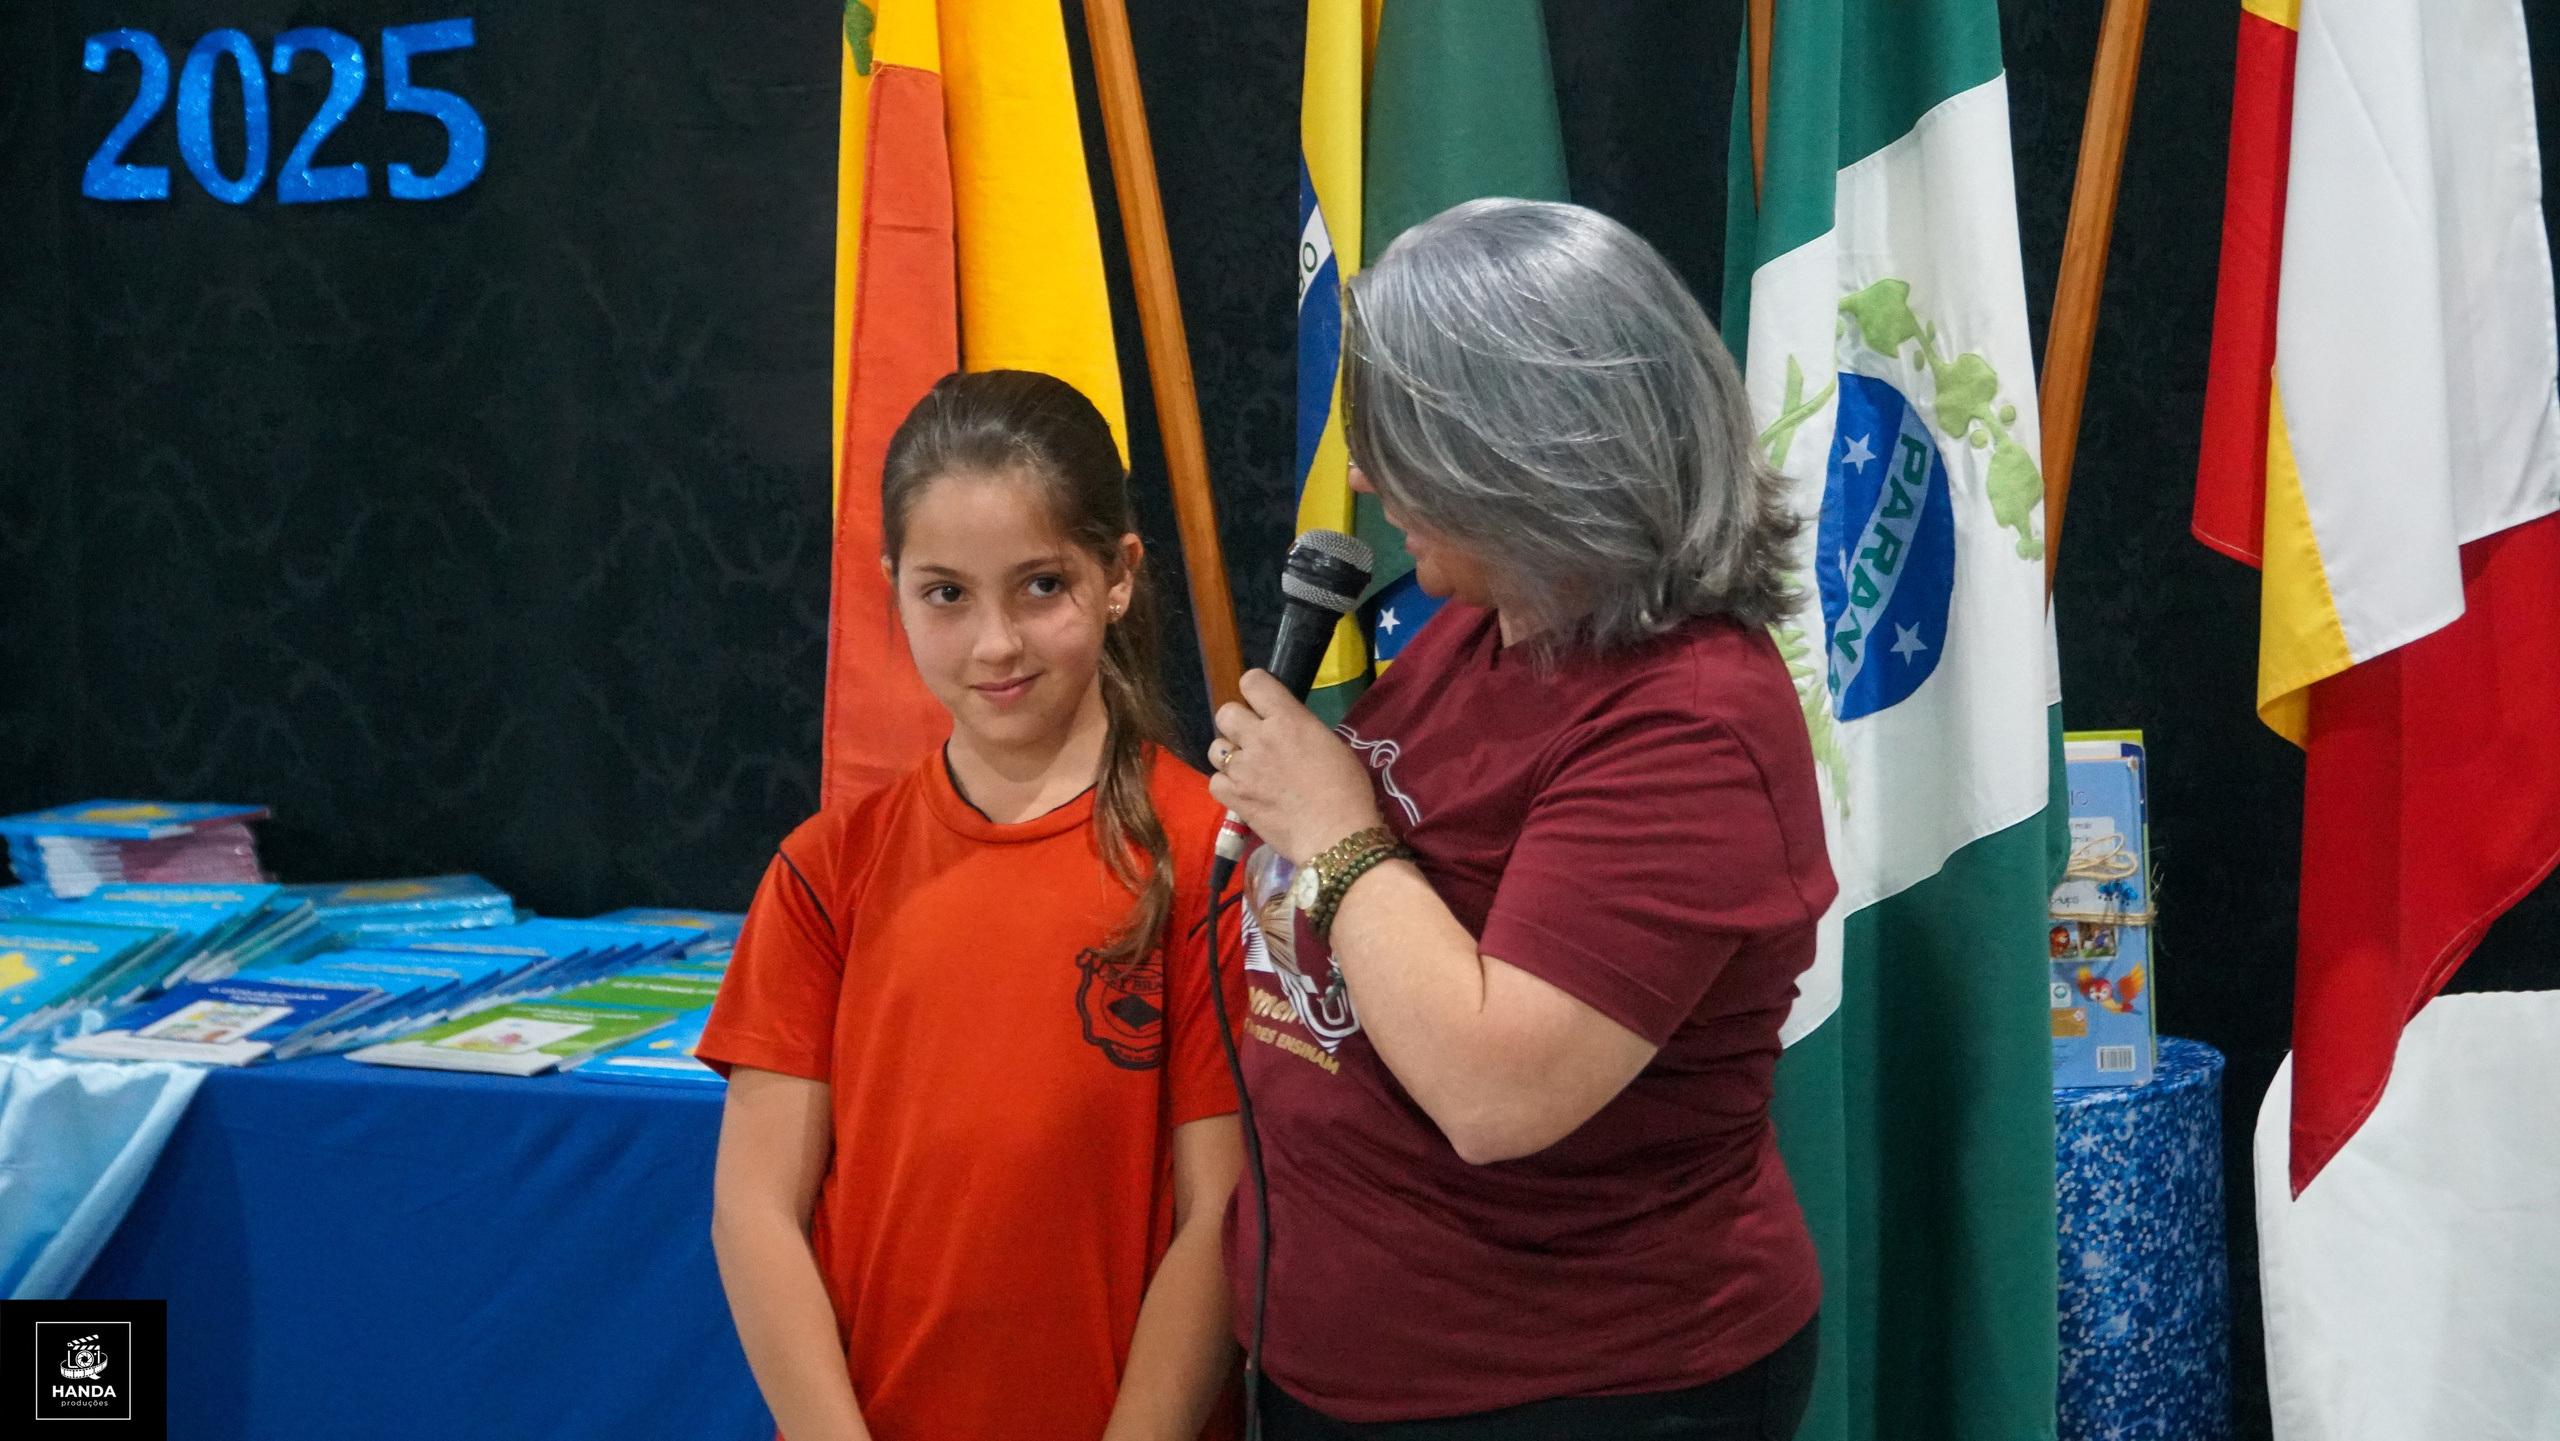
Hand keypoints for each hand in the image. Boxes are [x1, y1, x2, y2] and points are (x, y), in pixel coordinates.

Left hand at [1207, 670, 1383, 865]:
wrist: (1336, 834)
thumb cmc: (1347, 789)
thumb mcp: (1330, 744)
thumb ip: (1300, 730)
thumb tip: (1286, 731)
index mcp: (1287, 719)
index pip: (1252, 682)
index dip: (1254, 690)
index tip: (1262, 703)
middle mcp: (1259, 738)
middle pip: (1225, 713)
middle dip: (1236, 723)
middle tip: (1253, 739)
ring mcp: (1243, 769)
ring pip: (1215, 748)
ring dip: (1230, 755)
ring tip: (1247, 768)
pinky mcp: (1235, 798)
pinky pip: (1214, 781)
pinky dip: (1226, 785)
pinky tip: (1242, 791)